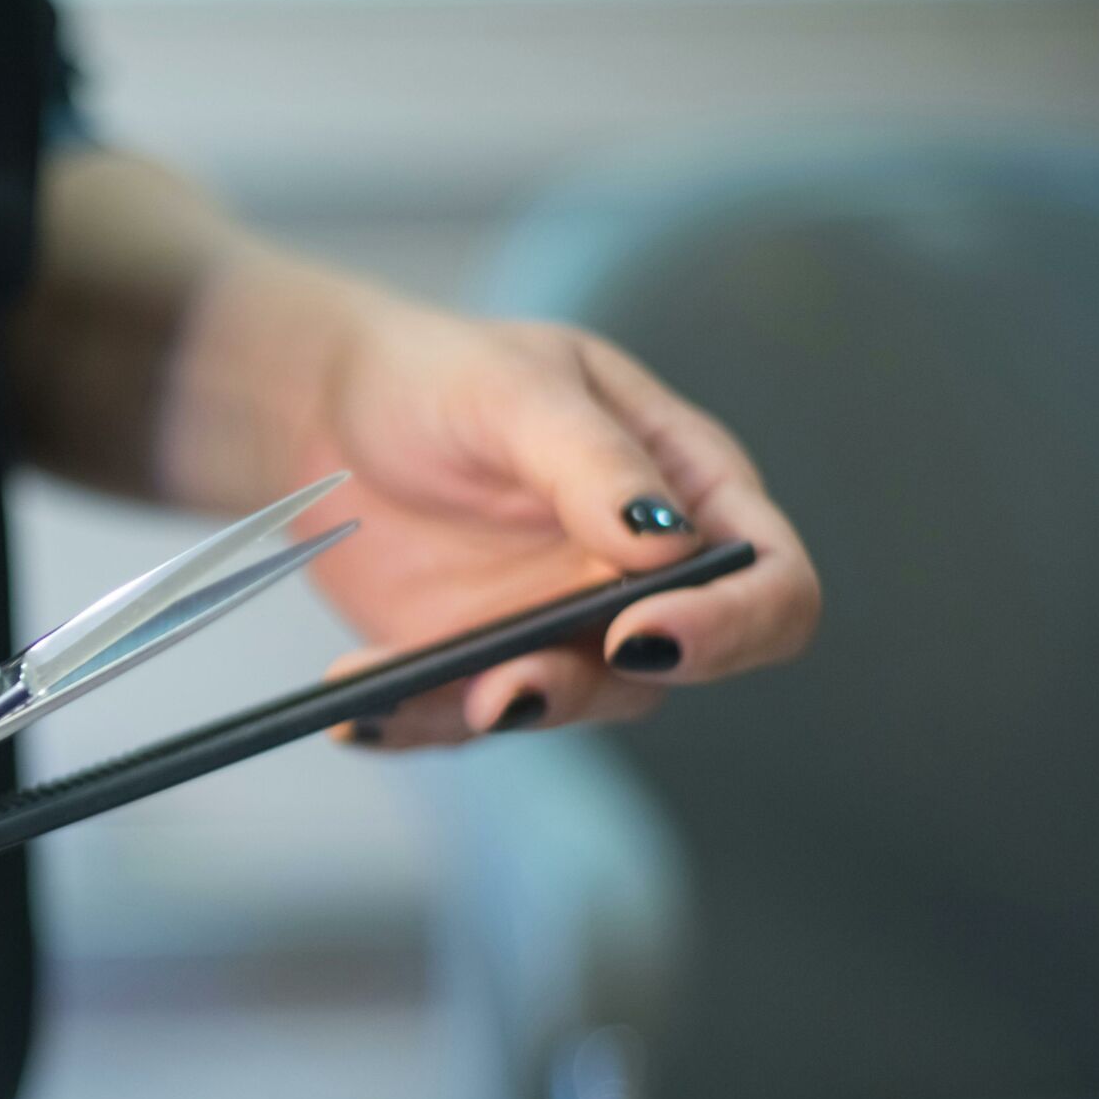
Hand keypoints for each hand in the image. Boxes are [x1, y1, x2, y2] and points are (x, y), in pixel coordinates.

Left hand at [171, 260, 821, 743]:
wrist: (328, 410)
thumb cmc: (443, 375)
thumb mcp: (517, 391)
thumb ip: (592, 462)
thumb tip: (664, 546)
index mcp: (687, 492)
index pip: (770, 582)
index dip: (733, 624)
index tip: (644, 629)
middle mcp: (637, 576)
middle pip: (669, 670)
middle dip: (590, 685)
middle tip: (509, 687)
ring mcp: (557, 627)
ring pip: (563, 704)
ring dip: (491, 711)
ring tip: (397, 692)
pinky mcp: (476, 663)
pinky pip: (458, 717)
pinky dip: (408, 722)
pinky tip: (353, 712)